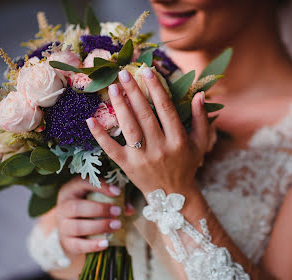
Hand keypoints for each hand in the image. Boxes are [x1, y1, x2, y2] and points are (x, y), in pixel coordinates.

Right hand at [55, 177, 134, 255]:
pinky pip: (77, 245)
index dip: (100, 187)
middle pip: (77, 207)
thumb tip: (129, 209)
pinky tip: (106, 243)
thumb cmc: (88, 206)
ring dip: (99, 226)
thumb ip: (114, 199)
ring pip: (77, 227)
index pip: (82, 184)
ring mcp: (62, 226)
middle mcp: (62, 207)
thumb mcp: (98, 197)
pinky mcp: (66, 242)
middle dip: (100, 209)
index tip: (118, 191)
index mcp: (70, 191)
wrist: (71, 227)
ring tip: (116, 225)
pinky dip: (92, 245)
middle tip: (118, 211)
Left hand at [86, 67, 213, 196]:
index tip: (147, 71)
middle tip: (124, 73)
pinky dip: (100, 135)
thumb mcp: (200, 143)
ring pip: (129, 127)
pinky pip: (111, 149)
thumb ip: (201, 119)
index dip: (156, 88)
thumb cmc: (187, 165)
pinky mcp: (127, 166)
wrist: (173, 195)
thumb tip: (199, 95)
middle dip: (134, 91)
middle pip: (144, 114)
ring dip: (120, 106)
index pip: (166, 108)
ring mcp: (142, 158)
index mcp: (178, 140)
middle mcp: (160, 148)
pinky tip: (90, 119)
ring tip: (113, 87)